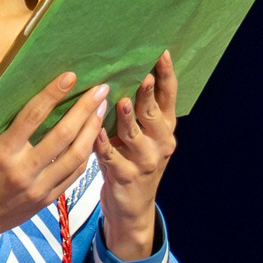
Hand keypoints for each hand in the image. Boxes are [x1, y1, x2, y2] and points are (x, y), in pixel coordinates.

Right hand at [0, 71, 108, 262]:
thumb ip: (1, 127)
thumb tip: (24, 97)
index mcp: (1, 152)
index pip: (33, 116)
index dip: (54, 93)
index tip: (71, 76)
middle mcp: (23, 170)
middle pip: (63, 134)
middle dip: (85, 109)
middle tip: (100, 89)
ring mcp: (38, 188)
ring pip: (76, 155)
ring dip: (92, 129)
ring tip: (101, 110)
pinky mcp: (47, 201)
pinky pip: (74, 174)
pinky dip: (86, 154)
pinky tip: (92, 137)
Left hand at [97, 51, 176, 259]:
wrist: (133, 208)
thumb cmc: (133, 162)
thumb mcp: (143, 137)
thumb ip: (139, 111)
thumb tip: (123, 71)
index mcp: (165, 129)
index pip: (169, 97)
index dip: (166, 76)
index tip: (161, 54)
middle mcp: (160, 143)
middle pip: (153, 114)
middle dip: (147, 94)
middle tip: (142, 76)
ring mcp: (144, 161)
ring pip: (134, 135)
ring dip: (126, 118)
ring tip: (120, 101)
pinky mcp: (125, 177)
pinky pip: (110, 156)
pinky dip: (101, 143)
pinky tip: (93, 131)